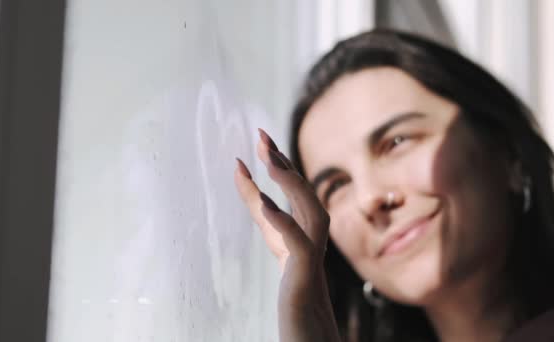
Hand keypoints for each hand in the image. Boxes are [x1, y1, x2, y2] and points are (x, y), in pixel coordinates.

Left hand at [234, 129, 340, 341]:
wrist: (307, 314)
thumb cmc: (292, 268)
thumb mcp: (269, 229)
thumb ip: (255, 200)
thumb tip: (238, 165)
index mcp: (307, 217)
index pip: (294, 182)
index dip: (278, 158)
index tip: (261, 134)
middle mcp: (315, 229)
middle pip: (302, 190)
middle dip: (283, 162)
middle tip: (262, 137)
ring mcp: (313, 248)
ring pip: (309, 210)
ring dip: (290, 185)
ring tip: (267, 162)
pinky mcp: (304, 268)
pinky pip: (298, 243)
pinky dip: (283, 222)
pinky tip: (266, 206)